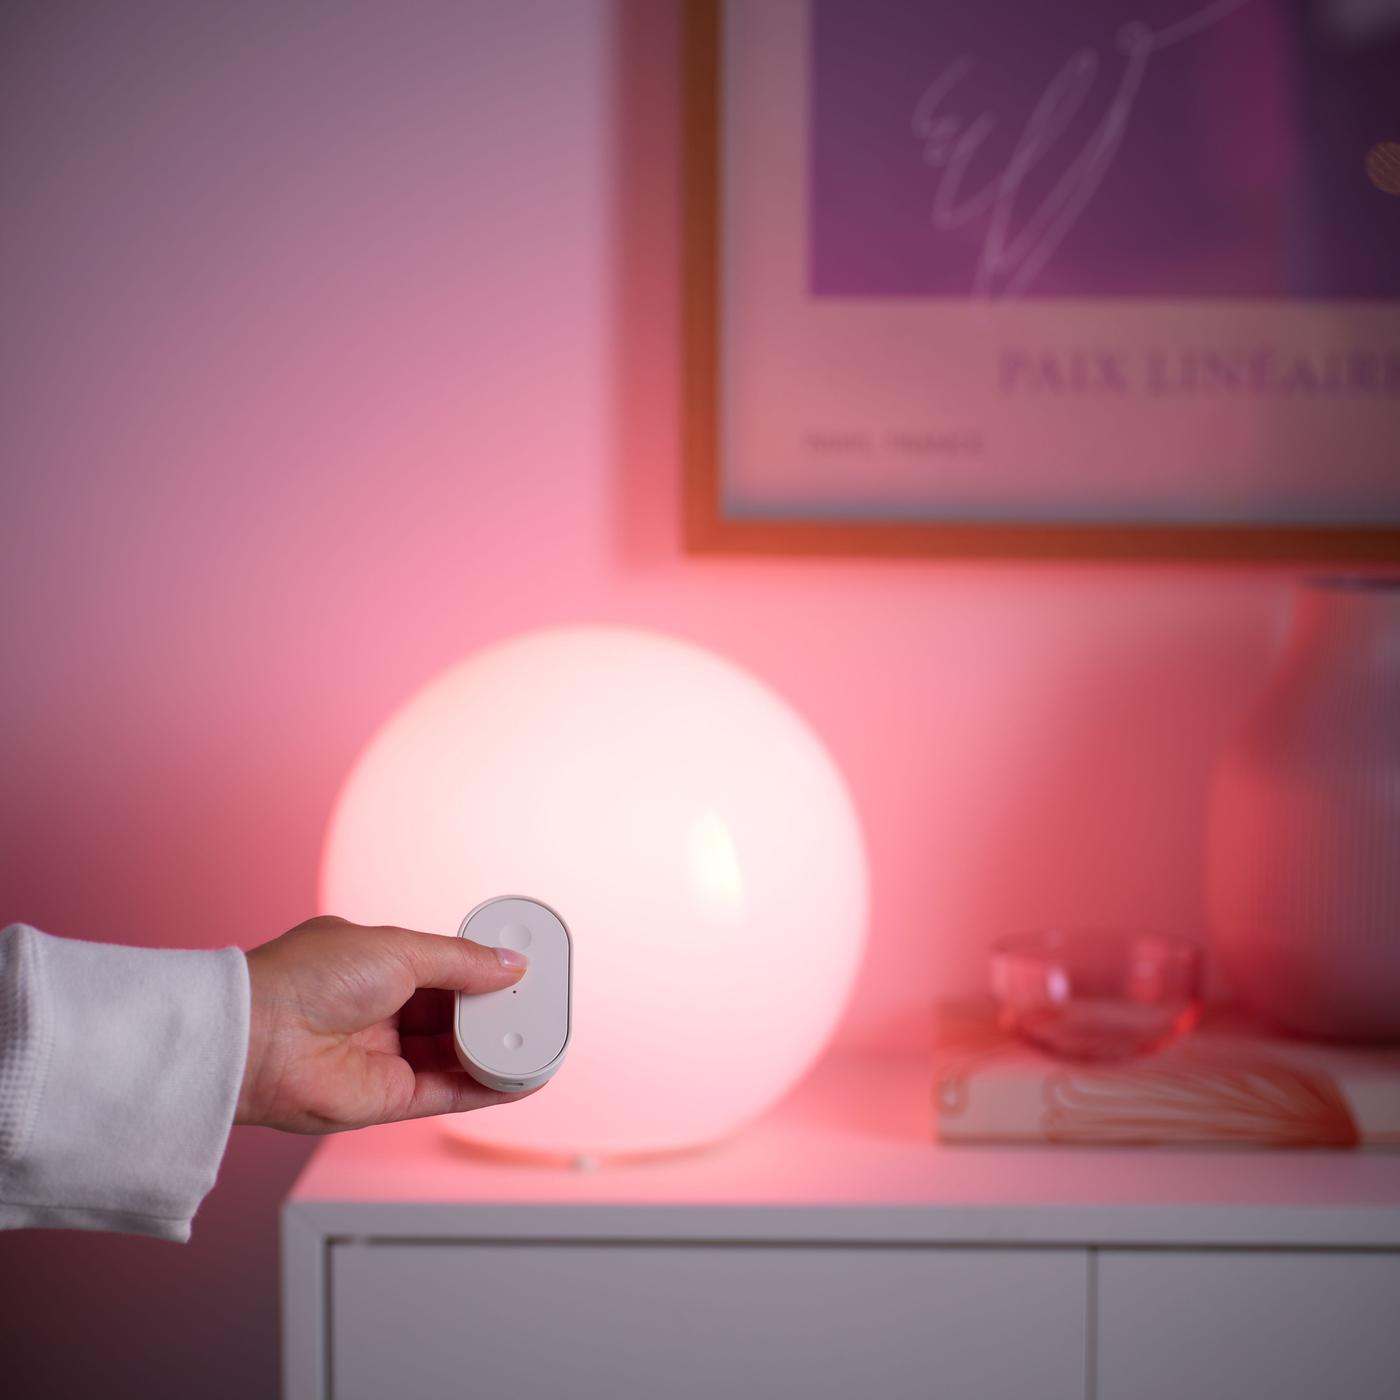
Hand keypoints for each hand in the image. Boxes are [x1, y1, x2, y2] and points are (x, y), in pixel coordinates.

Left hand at [236, 915, 533, 1132]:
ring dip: (497, 1050)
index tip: (520, 971)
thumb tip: (510, 964)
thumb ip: (461, 961)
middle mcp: (382, 1011)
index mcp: (377, 965)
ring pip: (456, 1055)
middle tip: (535, 1007)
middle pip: (455, 1014)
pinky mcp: (388, 1099)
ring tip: (539, 1042)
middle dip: (494, 1012)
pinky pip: (449, 1092)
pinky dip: (487, 1088)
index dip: (483, 970)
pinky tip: (522, 1078)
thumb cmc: (308, 979)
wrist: (260, 1039)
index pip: (445, 968)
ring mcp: (386, 1056)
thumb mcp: (399, 949)